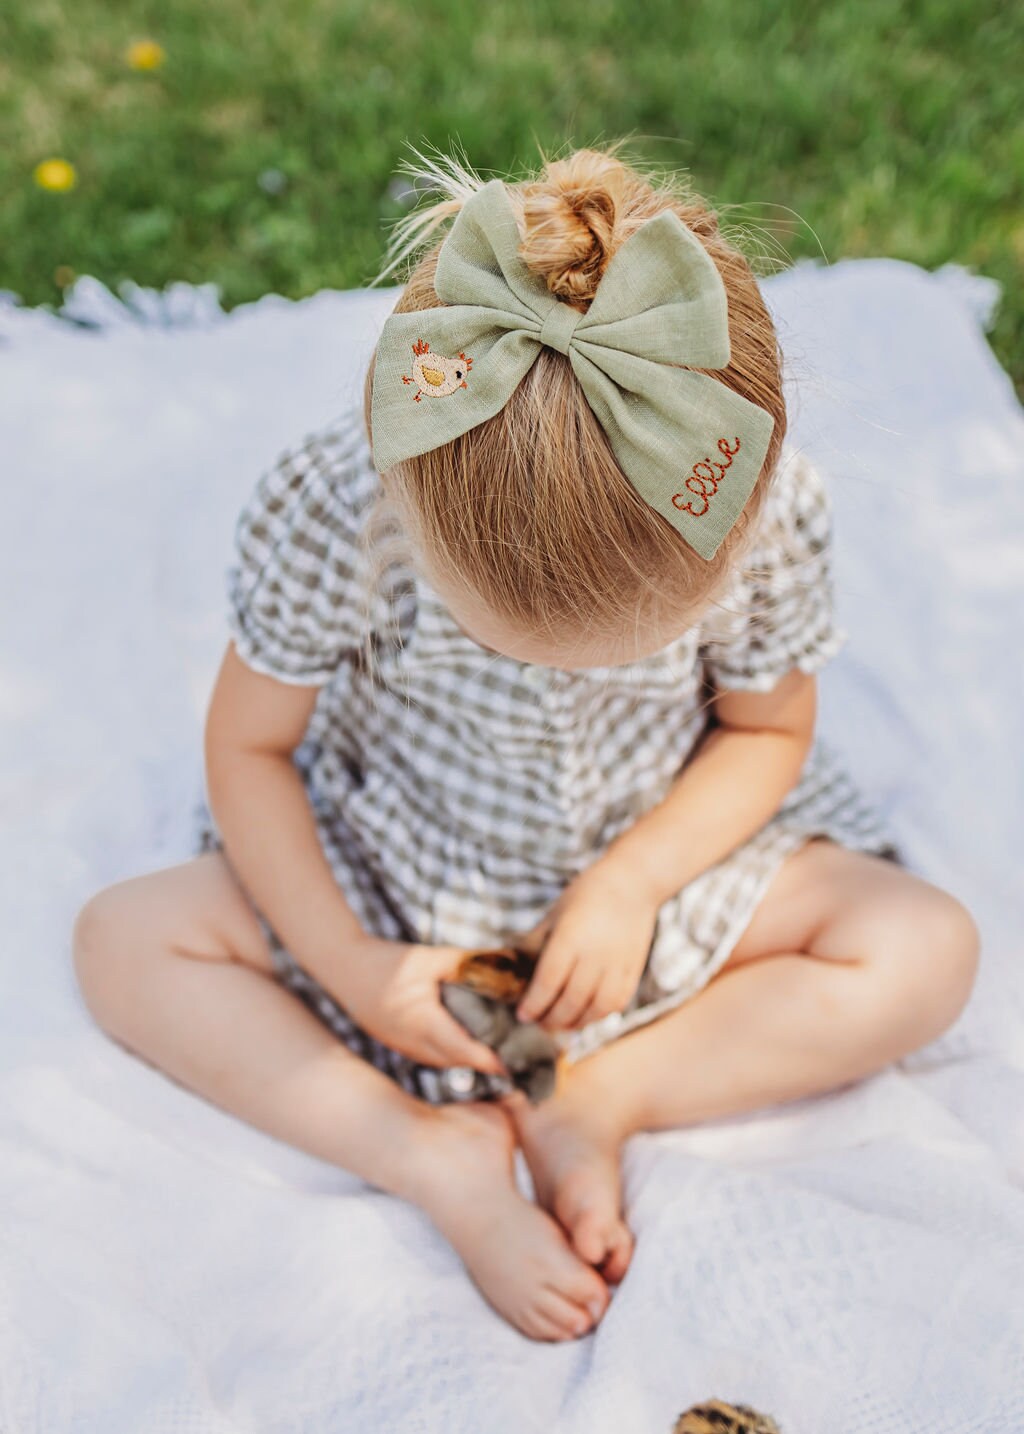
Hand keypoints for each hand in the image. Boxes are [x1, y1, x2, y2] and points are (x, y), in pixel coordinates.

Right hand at [328, 933, 509, 1076]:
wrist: (342, 967)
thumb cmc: (385, 960)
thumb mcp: (428, 957)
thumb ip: (465, 962)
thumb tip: (504, 962)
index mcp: (423, 1023)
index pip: (468, 1050)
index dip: (497, 1060)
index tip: (524, 1061)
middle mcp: (414, 1044)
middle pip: (462, 1062)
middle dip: (493, 1062)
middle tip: (526, 1056)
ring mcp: (405, 1048)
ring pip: (448, 1062)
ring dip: (475, 1060)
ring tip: (507, 1051)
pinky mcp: (400, 1044)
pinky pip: (435, 1056)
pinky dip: (457, 1052)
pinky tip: (473, 1041)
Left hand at [514, 863, 660, 1032]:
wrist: (634, 883)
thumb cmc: (587, 894)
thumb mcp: (555, 914)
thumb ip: (535, 943)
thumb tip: (513, 968)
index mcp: (570, 937)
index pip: (549, 981)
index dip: (534, 1003)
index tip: (522, 1015)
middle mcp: (595, 955)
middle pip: (570, 1001)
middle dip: (550, 1018)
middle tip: (537, 1022)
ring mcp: (617, 966)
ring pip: (595, 1009)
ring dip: (574, 1023)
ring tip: (559, 1023)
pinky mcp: (633, 972)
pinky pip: (615, 1004)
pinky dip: (598, 1016)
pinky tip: (584, 1015)